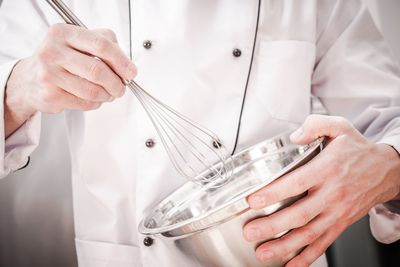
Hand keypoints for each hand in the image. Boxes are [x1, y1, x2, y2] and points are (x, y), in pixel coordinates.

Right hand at [4, 24, 136, 136]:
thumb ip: (103, 43)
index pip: (101, 45)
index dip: (121, 61)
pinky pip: (85, 103)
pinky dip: (96, 103)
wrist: (29, 80)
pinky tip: (94, 98)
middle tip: (122, 87)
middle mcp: (53, 51)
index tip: (131, 72)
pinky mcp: (50, 95)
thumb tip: (126, 63)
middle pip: (98, 70)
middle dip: (117, 83)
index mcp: (63, 33)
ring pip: (93, 90)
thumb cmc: (60, 60)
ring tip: (109, 93)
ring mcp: (49, 74)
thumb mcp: (78, 42)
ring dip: (108, 95)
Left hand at [243, 115, 399, 265]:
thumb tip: (294, 136)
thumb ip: (315, 125)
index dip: (274, 193)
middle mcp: (332, 193)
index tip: (253, 200)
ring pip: (309, 233)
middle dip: (272, 225)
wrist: (387, 170)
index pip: (296, 183)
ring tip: (264, 252)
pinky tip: (290, 264)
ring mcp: (337, 212)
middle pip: (300, 214)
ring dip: (285, 246)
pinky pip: (324, 243)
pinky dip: (307, 257)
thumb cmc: (358, 150)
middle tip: (251, 231)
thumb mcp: (339, 127)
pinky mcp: (341, 223)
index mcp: (328, 169)